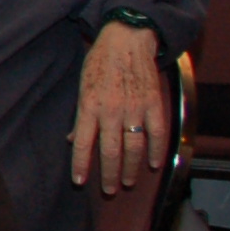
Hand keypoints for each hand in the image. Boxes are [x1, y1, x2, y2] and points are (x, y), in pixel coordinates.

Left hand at [70, 23, 166, 193]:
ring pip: (133, 148)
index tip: (81, 182)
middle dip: (108, 175)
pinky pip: (156, 134)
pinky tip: (155, 164)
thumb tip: (73, 140)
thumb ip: (80, 116)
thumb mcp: (81, 87)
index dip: (81, 165)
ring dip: (131, 169)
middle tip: (109, 190)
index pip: (83, 144)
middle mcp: (111, 111)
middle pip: (110, 152)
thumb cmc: (100, 62)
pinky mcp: (154, 104)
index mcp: (89, 107)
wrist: (127, 39)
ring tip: (128, 183)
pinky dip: (156, 151)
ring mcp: (134, 109)